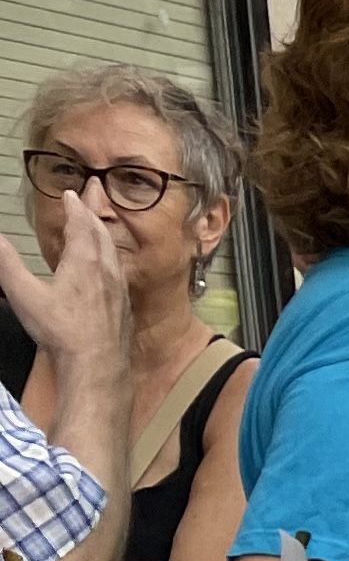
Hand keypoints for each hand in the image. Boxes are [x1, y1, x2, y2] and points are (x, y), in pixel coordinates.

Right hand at [0, 194, 128, 374]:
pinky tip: (108, 270)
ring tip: (97, 229)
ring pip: (113, 254)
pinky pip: (119, 275)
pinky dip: (111, 260)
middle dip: (93, 214)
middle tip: (89, 200)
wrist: (97, 366)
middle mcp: (107, 271)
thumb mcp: (24, 293)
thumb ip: (6, 263)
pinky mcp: (124, 309)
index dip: (75, 207)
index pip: (81, 225)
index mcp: (84, 261)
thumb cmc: (61, 330)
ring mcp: (119, 290)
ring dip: (104, 236)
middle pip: (102, 235)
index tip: (72, 194)